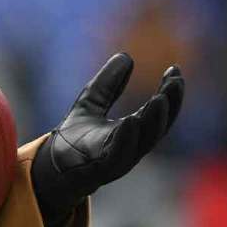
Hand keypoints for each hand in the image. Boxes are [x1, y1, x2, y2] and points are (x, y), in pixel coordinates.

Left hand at [32, 53, 183, 226]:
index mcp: (133, 132)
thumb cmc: (75, 139)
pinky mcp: (100, 170)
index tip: (174, 69)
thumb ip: (107, 84)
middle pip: (157, 126)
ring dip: (153, 121)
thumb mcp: (90, 104)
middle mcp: (131, 146)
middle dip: (169, 104)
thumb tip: (126, 56)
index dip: (170, 93)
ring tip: (159, 99)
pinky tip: (131, 121)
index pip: (158, 112)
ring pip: (142, 142)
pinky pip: (117, 156)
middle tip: (175, 81)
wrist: (51, 169)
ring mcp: (117, 159)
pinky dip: (126, 140)